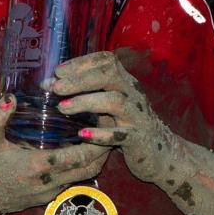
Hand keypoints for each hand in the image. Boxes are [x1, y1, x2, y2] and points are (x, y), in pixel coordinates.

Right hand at [0, 94, 109, 214]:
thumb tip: (11, 96)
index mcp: (38, 167)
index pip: (80, 156)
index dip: (97, 141)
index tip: (105, 123)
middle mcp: (48, 184)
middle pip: (89, 169)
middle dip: (103, 150)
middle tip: (110, 128)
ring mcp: (46, 194)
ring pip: (81, 179)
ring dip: (93, 160)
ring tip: (98, 138)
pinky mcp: (42, 199)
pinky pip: (69, 184)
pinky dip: (79, 169)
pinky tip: (76, 152)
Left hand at [52, 51, 180, 182]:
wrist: (161, 153)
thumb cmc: (127, 126)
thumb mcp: (110, 105)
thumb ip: (87, 93)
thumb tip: (51, 84)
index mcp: (125, 82)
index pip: (106, 60)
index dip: (82, 62)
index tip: (58, 72)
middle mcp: (133, 94)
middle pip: (109, 75)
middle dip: (80, 79)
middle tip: (56, 88)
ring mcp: (137, 116)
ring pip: (115, 101)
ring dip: (87, 102)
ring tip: (63, 108)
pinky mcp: (139, 139)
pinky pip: (120, 134)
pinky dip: (101, 133)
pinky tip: (82, 134)